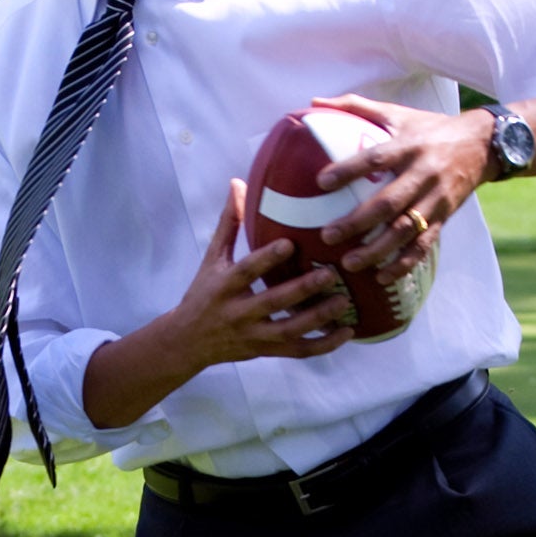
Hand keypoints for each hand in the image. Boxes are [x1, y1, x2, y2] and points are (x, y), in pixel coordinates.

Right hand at [79, 180, 355, 427]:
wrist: (188, 341)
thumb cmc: (203, 293)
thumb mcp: (211, 258)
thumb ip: (229, 223)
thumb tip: (238, 183)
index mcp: (224, 285)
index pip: (246, 271)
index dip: (266, 259)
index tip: (290, 243)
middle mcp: (239, 312)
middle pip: (272, 303)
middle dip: (302, 290)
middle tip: (330, 274)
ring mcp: (254, 335)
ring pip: (289, 331)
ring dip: (319, 319)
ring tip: (345, 301)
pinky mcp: (266, 351)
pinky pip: (298, 352)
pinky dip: (323, 346)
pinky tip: (347, 333)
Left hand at [303, 92, 491, 285]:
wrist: (482, 144)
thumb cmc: (430, 129)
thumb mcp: (398, 113)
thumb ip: (356, 107)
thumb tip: (314, 102)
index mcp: (408, 146)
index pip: (375, 159)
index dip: (349, 170)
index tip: (321, 182)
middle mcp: (423, 174)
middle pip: (389, 203)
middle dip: (358, 222)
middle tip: (328, 235)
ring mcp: (436, 199)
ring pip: (406, 230)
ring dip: (378, 250)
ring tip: (350, 263)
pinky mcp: (445, 217)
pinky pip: (424, 245)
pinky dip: (404, 263)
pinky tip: (382, 276)